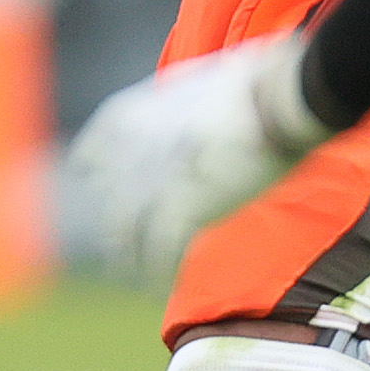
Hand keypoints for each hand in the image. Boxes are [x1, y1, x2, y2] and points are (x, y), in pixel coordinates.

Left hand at [67, 33, 330, 285]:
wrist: (279, 97)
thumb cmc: (254, 82)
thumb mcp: (196, 82)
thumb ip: (174, 106)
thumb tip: (185, 121)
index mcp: (130, 114)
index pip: (90, 154)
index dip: (96, 175)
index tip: (102, 191)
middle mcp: (129, 151)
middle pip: (111, 208)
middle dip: (120, 235)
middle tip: (127, 254)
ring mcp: (150, 183)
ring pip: (125, 240)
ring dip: (132, 263)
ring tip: (142, 281)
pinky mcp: (177, 210)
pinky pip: (158, 258)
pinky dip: (160, 276)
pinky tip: (164, 288)